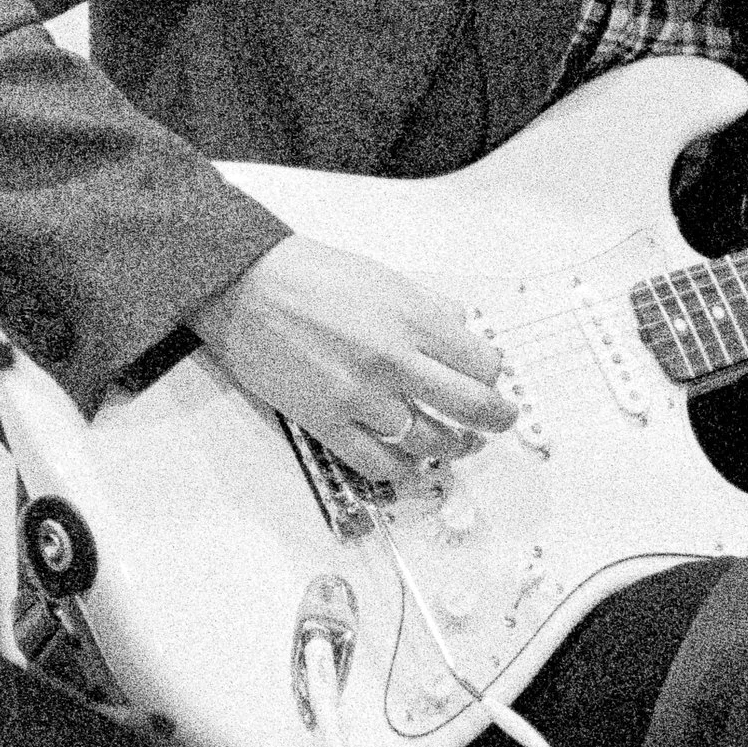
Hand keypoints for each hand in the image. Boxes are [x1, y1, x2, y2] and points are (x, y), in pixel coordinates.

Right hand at [190, 232, 515, 485]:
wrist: (247, 287)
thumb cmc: (310, 276)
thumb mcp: (387, 278)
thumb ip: (431, 308)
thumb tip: (465, 332)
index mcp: (414, 319)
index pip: (483, 364)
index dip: (492, 375)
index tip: (490, 378)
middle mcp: (394, 360)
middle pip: (472, 407)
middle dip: (496, 419)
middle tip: (500, 421)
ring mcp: (361, 396)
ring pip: (431, 441)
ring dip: (454, 447)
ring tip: (460, 444)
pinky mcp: (328, 422)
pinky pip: (380, 463)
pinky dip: (405, 470)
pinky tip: (415, 465)